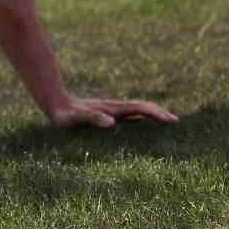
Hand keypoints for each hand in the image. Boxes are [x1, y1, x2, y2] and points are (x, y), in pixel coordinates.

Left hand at [48, 94, 177, 128]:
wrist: (52, 101)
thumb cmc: (64, 114)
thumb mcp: (76, 118)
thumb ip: (92, 119)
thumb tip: (111, 123)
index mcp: (112, 110)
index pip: (139, 109)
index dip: (156, 114)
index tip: (171, 120)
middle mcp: (114, 109)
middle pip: (141, 108)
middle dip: (159, 114)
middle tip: (176, 122)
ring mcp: (110, 111)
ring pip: (136, 112)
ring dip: (152, 116)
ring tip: (166, 124)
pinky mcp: (104, 115)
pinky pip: (127, 118)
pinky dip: (140, 120)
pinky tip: (143, 127)